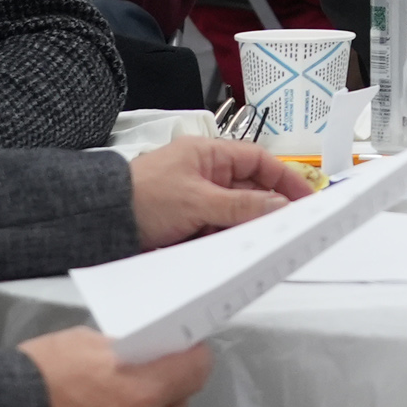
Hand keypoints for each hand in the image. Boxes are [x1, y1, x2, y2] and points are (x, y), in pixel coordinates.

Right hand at [21, 326, 209, 406]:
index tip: (185, 353)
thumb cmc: (31, 383)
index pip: (197, 370)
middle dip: (165, 391)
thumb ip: (123, 349)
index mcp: (141, 390)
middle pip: (179, 405)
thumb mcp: (81, 343)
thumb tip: (143, 352)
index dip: (191, 357)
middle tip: (139, 381)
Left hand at [128, 135, 314, 247]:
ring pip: (235, 214)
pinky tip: (229, 251)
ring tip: (255, 243)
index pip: (258, 161)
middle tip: (285, 230)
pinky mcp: (188, 223)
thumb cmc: (144, 199)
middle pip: (250, 190)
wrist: (101, 224)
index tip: (305, 199)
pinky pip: (218, 230)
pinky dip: (225, 240)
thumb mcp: (198, 201)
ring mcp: (197, 199)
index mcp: (209, 155)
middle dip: (265, 210)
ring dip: (243, 228)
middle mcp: (205, 174)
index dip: (285, 178)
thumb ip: (242, 206)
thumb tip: (280, 206)